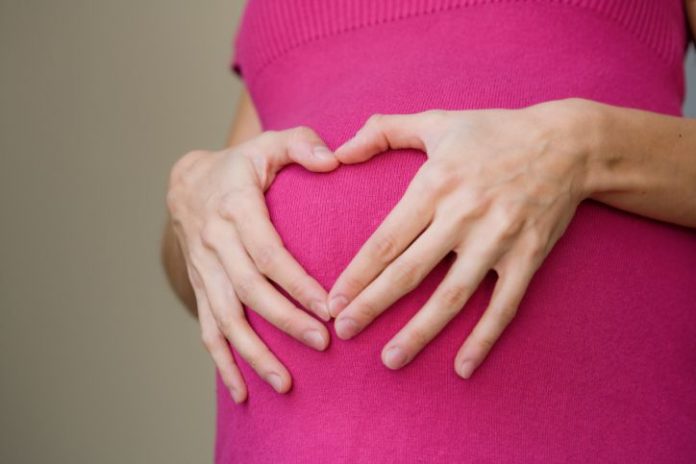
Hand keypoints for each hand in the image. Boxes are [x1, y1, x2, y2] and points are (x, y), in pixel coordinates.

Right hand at [166, 127, 339, 401]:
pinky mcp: (200, 288)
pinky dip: (223, 363)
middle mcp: (214, 242)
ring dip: (254, 353)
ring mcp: (203, 269)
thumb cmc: (242, 165)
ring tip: (285, 383)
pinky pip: (208, 330)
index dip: (297, 283)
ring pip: (226, 319)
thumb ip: (303, 143)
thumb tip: (335, 160)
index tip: (329, 307)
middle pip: (249, 291)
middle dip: (284, 321)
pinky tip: (242, 392)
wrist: (187, 183)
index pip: (268, 252)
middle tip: (323, 344)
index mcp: (236, 207)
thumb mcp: (269, 143)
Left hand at [327, 99, 594, 378]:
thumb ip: (383, 131)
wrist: (567, 143)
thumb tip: (337, 152)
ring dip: (420, 331)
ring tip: (390, 360)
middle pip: (410, 271)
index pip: (387, 239)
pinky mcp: (527, 257)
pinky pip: (504, 306)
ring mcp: (498, 240)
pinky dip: (484, 338)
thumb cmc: (494, 132)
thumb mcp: (437, 122)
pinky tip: (462, 367)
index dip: (357, 273)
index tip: (332, 301)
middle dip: (372, 305)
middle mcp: (464, 215)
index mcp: (436, 184)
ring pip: (452, 295)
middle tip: (342, 332)